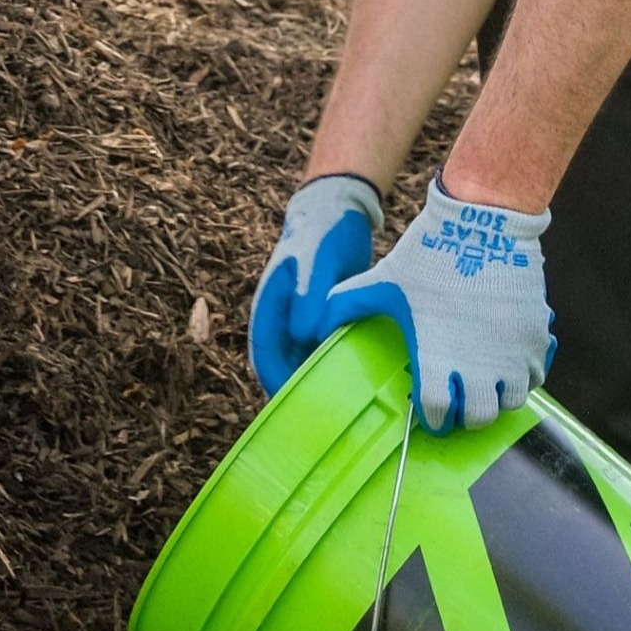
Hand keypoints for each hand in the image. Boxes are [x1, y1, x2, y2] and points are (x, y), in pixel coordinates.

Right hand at [248, 173, 383, 396]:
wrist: (338, 211)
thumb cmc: (320, 236)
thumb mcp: (315, 267)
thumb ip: (309, 301)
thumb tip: (304, 339)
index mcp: (269, 308)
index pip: (264, 357)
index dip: (277, 386)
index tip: (299, 412)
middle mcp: (283, 320)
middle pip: (285, 365)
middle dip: (302, 392)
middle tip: (331, 419)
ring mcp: (303, 320)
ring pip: (307, 360)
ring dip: (323, 380)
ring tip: (351, 405)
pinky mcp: (325, 318)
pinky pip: (328, 350)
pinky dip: (341, 365)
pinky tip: (366, 377)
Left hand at [321, 176, 553, 432]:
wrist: (482, 228)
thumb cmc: (427, 256)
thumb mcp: (382, 280)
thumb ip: (347, 304)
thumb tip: (312, 324)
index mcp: (437, 357)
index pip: (437, 413)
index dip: (431, 418)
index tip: (428, 411)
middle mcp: (479, 366)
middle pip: (478, 418)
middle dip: (466, 416)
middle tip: (457, 403)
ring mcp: (513, 354)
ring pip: (511, 401)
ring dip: (496, 399)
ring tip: (482, 385)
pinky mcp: (536, 339)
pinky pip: (536, 376)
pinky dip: (522, 378)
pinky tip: (506, 364)